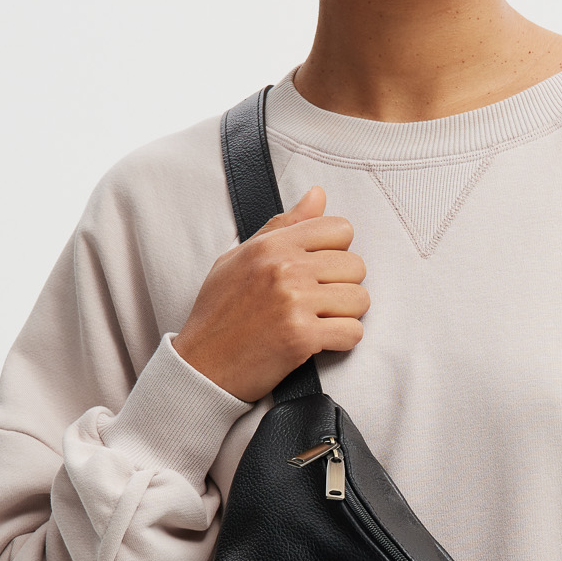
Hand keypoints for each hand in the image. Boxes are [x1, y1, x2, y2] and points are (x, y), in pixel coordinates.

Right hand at [174, 185, 369, 401]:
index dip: (336, 251)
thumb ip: (283, 226)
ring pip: (360, 299)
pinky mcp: (302, 337)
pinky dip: (342, 341)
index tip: (319, 271)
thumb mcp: (239, 258)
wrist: (202, 365)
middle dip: (343, 286)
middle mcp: (285, 269)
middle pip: (355, 265)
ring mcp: (294, 302)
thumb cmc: (219, 313)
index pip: (339, 229)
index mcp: (271, 245)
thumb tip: (318, 195)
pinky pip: (352, 333)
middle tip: (318, 302)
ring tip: (319, 321)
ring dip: (346, 315)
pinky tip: (319, 342)